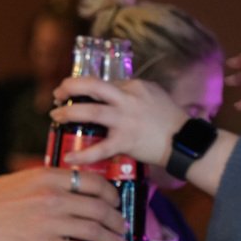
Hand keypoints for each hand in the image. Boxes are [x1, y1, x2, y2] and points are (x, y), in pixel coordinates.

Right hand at [0, 165, 126, 240]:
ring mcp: (51, 220)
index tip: (114, 203)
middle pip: (100, 208)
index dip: (110, 194)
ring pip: (95, 230)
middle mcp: (55, 196)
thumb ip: (45, 182)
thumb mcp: (19, 180)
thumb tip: (65, 187)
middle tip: (122, 228)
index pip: (94, 181)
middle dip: (117, 220)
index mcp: (49, 176)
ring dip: (110, 240)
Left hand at [49, 77, 186, 166]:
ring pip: (92, 112)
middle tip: (57, 94)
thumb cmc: (168, 119)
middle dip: (70, 87)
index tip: (73, 92)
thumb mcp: (152, 94)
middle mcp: (129, 99)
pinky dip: (83, 154)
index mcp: (134, 87)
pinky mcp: (126, 141)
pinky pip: (100, 148)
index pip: (103, 82)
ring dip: (69, 113)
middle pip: (93, 86)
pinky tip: (69, 157)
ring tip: (56, 116)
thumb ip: (130, 92)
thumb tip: (109, 92)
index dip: (85, 87)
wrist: (185, 141)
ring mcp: (126, 120)